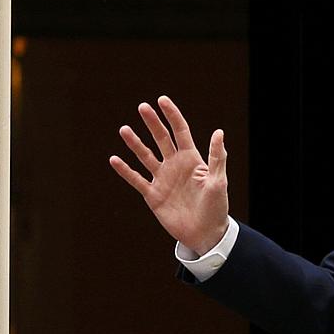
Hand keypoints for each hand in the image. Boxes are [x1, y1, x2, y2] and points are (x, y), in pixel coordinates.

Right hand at [109, 96, 229, 255]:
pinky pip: (136, 180)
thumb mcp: (218, 181)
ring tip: (124, 129)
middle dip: (152, 123)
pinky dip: (125, 170)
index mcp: (191, 159)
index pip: (180, 131)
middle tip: (142, 107)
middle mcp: (175, 165)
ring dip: (135, 143)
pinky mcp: (153, 195)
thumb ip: (216, 158)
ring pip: (145, 156)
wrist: (205, 233)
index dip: (172, 115)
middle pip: (161, 139)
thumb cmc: (216, 207)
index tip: (162, 100)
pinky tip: (114, 159)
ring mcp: (162, 179)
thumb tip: (219, 132)